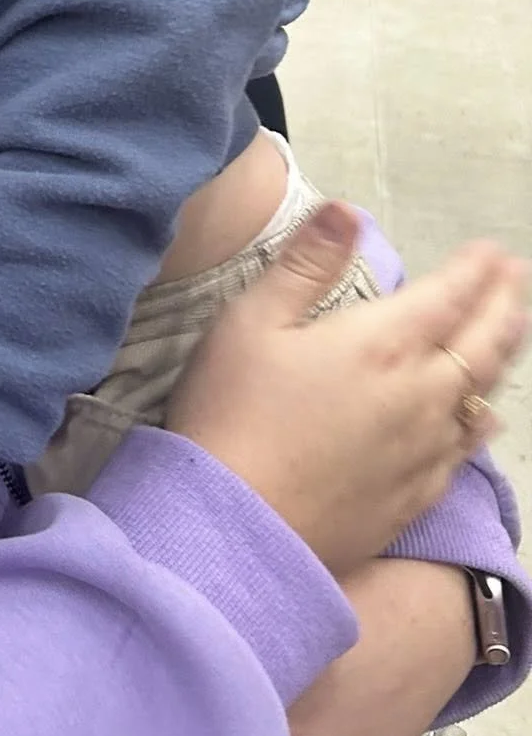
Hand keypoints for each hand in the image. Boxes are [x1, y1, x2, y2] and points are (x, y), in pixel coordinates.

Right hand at [169, 203, 525, 578]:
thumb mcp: (251, 321)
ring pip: (482, 395)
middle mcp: (419, 394)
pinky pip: (465, 449)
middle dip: (504, 304)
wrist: (235, 524)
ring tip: (514, 331)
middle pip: (481, 344)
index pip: (448, 296)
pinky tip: (485, 418)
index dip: (474, 270)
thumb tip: (348, 210)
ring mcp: (423, 450)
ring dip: (502, 356)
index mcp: (381, 343)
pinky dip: (482, 420)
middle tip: (518, 279)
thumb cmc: (232, 412)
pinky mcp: (414, 496)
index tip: (493, 250)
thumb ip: (306, 263)